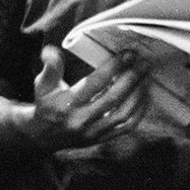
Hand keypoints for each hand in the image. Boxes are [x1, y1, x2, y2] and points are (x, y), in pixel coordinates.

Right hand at [29, 45, 150, 149]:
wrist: (44, 136)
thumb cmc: (47, 105)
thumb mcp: (43, 84)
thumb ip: (50, 67)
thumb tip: (51, 51)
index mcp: (67, 104)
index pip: (95, 83)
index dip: (114, 67)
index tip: (129, 54)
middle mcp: (81, 120)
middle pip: (114, 98)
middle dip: (132, 78)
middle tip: (144, 63)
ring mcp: (93, 132)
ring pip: (123, 113)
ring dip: (139, 94)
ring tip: (146, 77)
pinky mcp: (102, 139)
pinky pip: (127, 127)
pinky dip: (139, 111)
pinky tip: (144, 96)